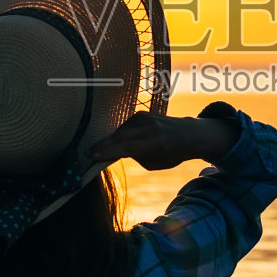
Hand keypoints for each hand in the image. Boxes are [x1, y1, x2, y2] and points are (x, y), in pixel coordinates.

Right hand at [88, 112, 236, 170]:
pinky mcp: (143, 114)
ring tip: (95, 150)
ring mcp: (147, 118)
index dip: (109, 152)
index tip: (93, 156)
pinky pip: (125, 125)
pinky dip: (117, 134)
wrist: (189, 134)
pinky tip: (111, 142)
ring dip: (108, 140)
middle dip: (102, 145)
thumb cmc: (171, 153)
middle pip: (121, 136)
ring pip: (121, 130)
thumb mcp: (155, 163)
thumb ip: (135, 157)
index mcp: (157, 143)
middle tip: (87, 153)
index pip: (128, 147)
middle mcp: (151, 128)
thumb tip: (114, 152)